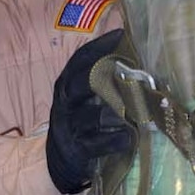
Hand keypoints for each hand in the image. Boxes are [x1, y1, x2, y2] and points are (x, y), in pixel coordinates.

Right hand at [45, 28, 133, 194]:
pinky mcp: (76, 150)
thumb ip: (101, 81)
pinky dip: (113, 141)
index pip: (79, 61)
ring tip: (135, 109)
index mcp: (66, 85)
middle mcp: (64, 103)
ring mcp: (68, 127)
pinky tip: (128, 138)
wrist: (59, 160)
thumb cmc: (80, 122)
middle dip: (101, 74)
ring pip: (90, 116)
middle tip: (126, 69)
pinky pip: (95, 144)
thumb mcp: (82, 99)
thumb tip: (134, 58)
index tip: (119, 34)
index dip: (97, 47)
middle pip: (79, 84)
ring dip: (114, 112)